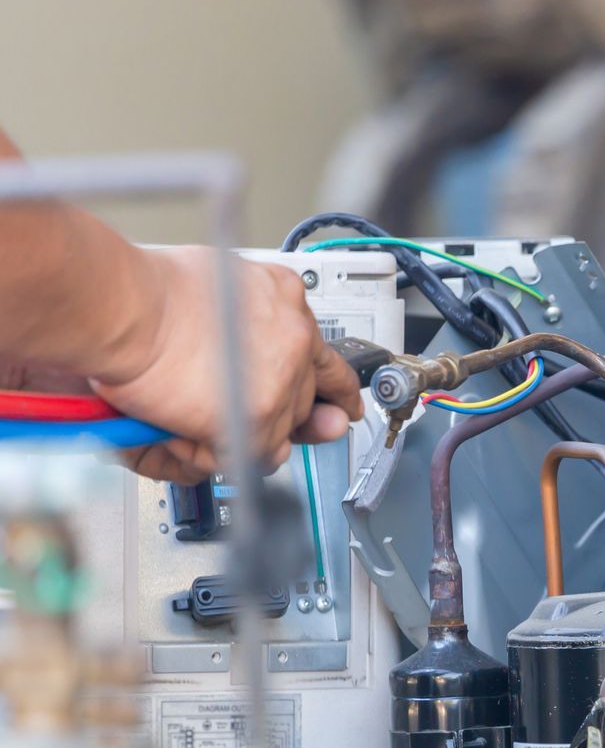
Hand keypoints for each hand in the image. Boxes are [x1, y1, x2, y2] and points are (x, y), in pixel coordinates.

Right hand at [92, 248, 361, 482]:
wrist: (119, 309)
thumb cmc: (139, 295)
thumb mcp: (211, 290)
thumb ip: (241, 326)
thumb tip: (250, 361)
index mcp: (283, 298)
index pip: (325, 353)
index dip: (332, 387)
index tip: (341, 405)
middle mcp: (295, 336)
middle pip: (310, 398)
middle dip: (282, 418)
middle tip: (246, 421)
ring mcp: (284, 380)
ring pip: (280, 432)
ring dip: (237, 434)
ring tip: (187, 413)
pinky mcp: (262, 418)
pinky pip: (253, 457)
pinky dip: (214, 453)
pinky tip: (184, 429)